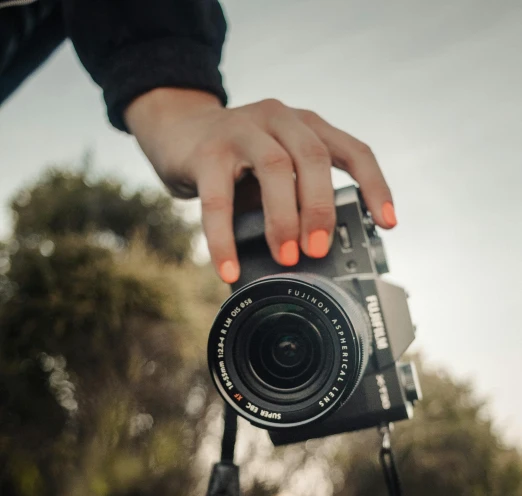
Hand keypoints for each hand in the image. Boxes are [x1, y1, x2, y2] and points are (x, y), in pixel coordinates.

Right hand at [124, 88, 396, 282]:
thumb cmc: (236, 162)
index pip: (353, 150)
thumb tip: (314, 260)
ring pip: (274, 168)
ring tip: (285, 258)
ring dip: (283, 219)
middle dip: (321, 209)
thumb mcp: (275, 170)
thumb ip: (295, 198)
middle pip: (314, 158)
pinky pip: (218, 200)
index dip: (375, 186)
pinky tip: (228, 268)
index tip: (388, 224)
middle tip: (319, 250)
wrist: (178, 132)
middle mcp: (279, 119)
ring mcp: (242, 129)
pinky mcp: (206, 151)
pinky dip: (224, 239)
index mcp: (306, 126)